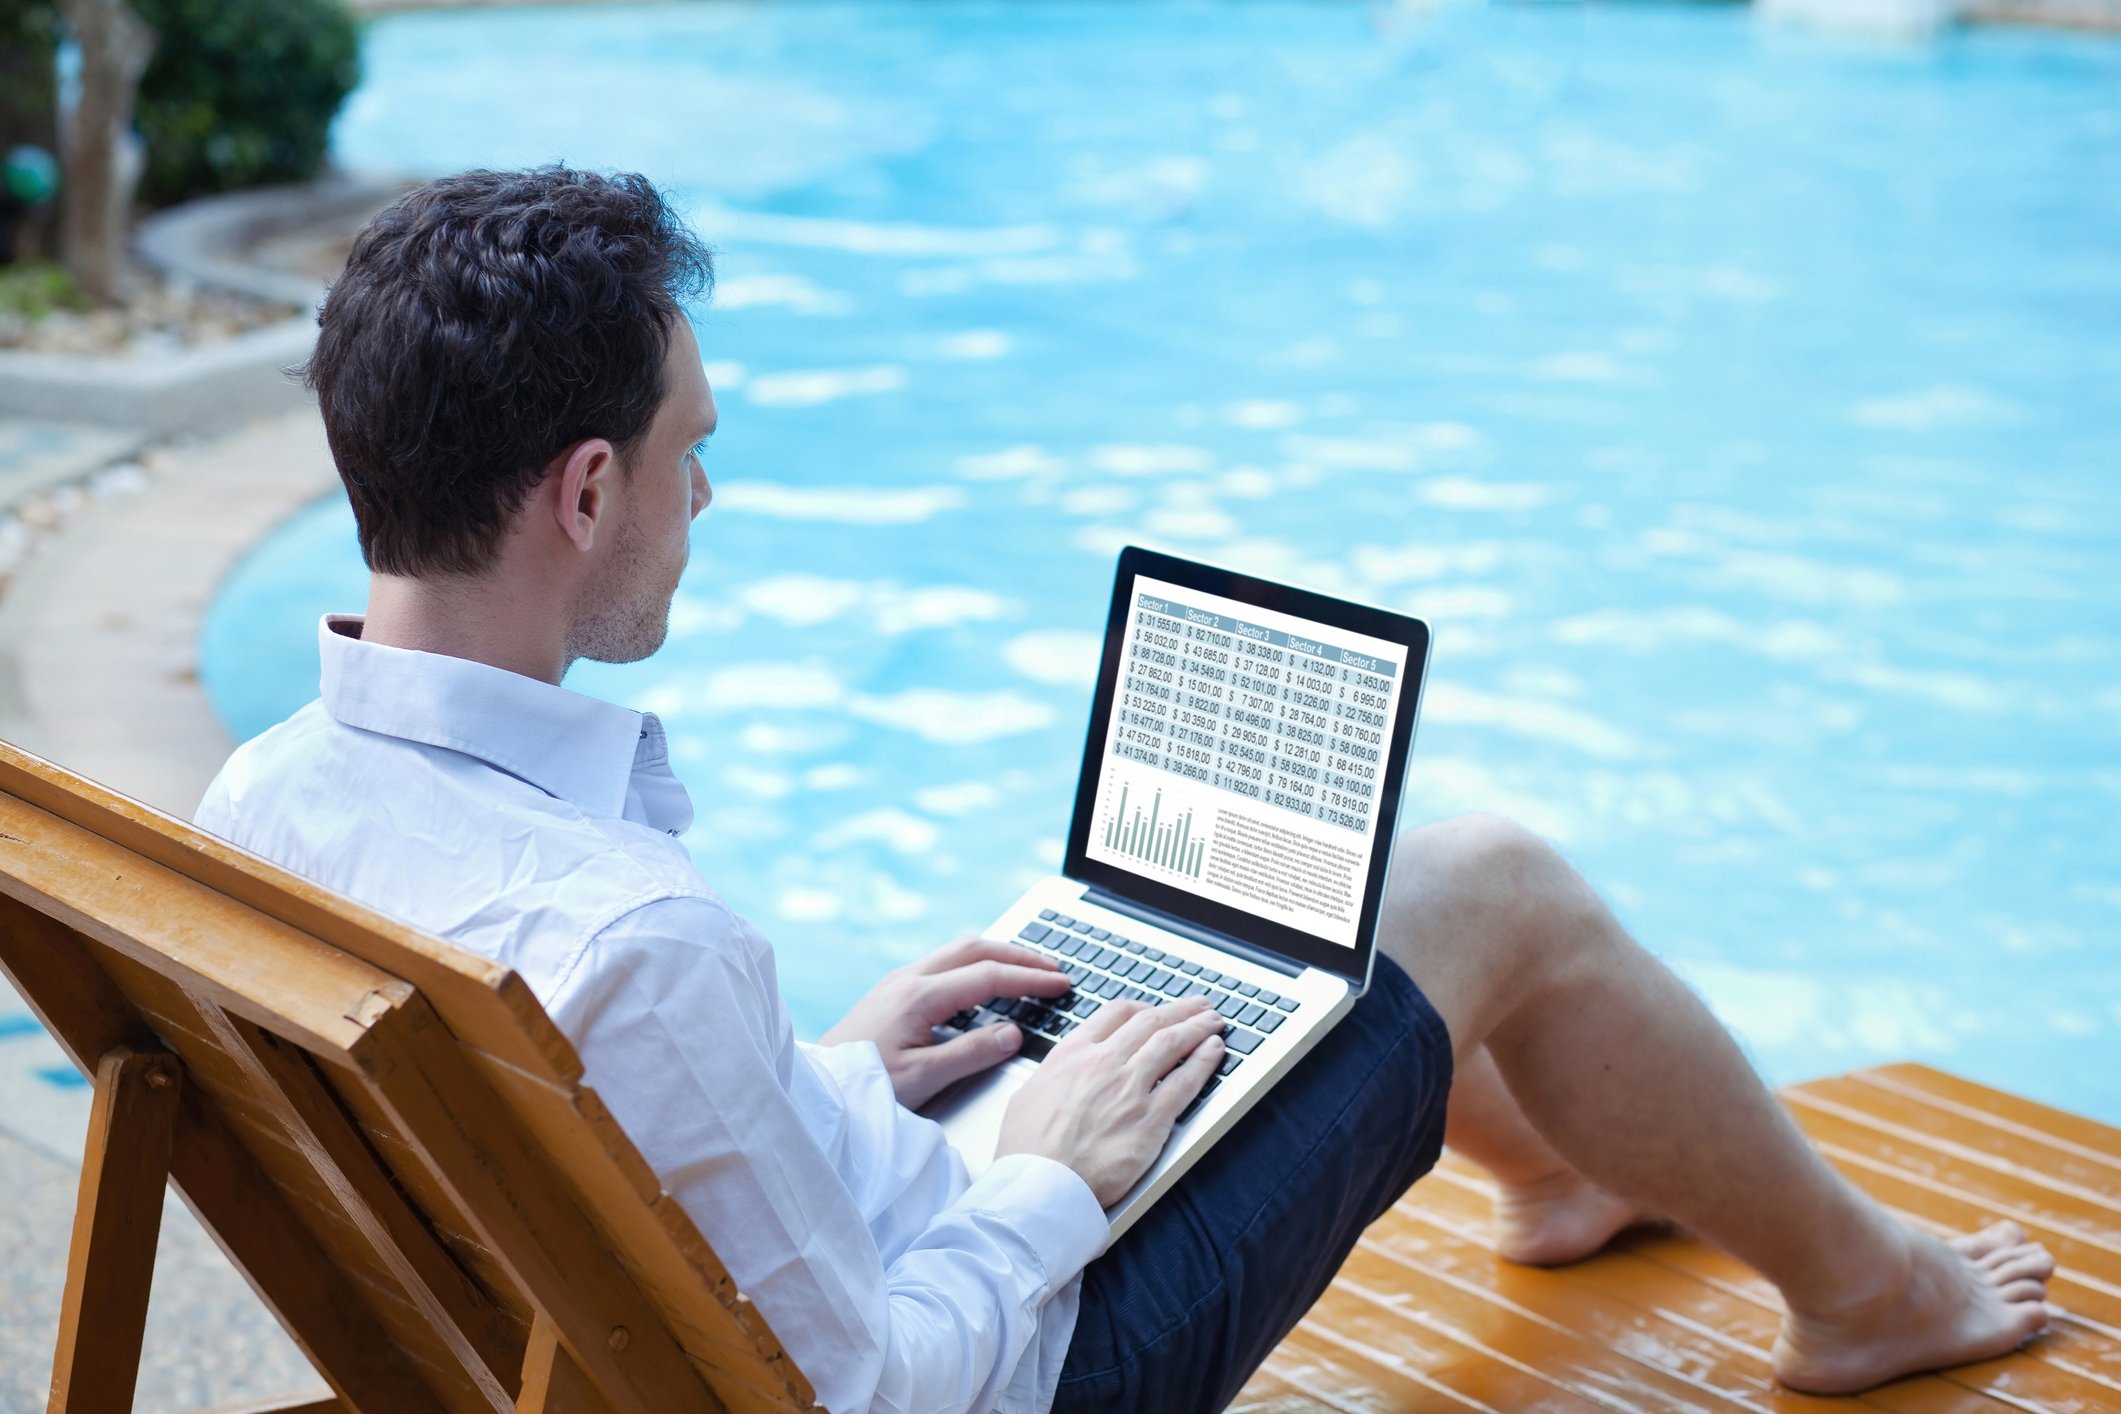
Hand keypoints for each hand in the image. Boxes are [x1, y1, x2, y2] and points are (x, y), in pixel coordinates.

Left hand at [822, 936, 1072, 1108]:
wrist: (817, 1090)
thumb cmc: (863, 1086)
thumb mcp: (923, 1078)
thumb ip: (971, 1053)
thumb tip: (1012, 1032)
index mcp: (919, 996)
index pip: (988, 976)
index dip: (1029, 979)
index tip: (1060, 983)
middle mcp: (908, 979)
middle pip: (974, 949)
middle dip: (1018, 956)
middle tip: (1051, 968)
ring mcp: (897, 982)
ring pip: (956, 952)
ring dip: (995, 956)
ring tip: (1025, 970)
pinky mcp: (891, 992)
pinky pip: (942, 965)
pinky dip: (973, 966)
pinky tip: (983, 985)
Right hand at [994, 997, 1225, 1206]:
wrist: (1041, 1182)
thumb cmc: (1029, 1148)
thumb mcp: (1029, 1093)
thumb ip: (1055, 1073)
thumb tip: (1063, 1071)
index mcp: (1074, 1053)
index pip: (1115, 1014)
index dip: (1142, 1008)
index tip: (1153, 1010)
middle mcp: (1105, 1062)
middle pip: (1151, 1022)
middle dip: (1180, 1010)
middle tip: (1198, 1006)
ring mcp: (1131, 1087)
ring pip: (1173, 1043)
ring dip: (1198, 1027)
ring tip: (1213, 1020)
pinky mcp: (1152, 1118)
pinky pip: (1186, 1081)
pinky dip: (1204, 1061)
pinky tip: (1215, 1051)